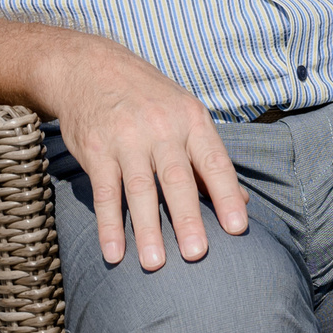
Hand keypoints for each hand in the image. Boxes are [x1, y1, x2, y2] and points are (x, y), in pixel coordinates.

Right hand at [43, 40, 248, 269]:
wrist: (89, 68)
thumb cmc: (148, 97)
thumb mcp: (185, 114)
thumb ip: (209, 160)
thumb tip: (242, 203)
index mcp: (191, 120)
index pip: (214, 162)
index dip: (227, 195)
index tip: (238, 228)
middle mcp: (162, 129)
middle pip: (177, 179)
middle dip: (188, 218)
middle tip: (198, 254)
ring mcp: (127, 139)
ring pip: (141, 189)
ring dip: (147, 229)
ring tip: (156, 264)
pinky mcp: (96, 150)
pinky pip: (105, 192)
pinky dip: (109, 225)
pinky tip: (114, 253)